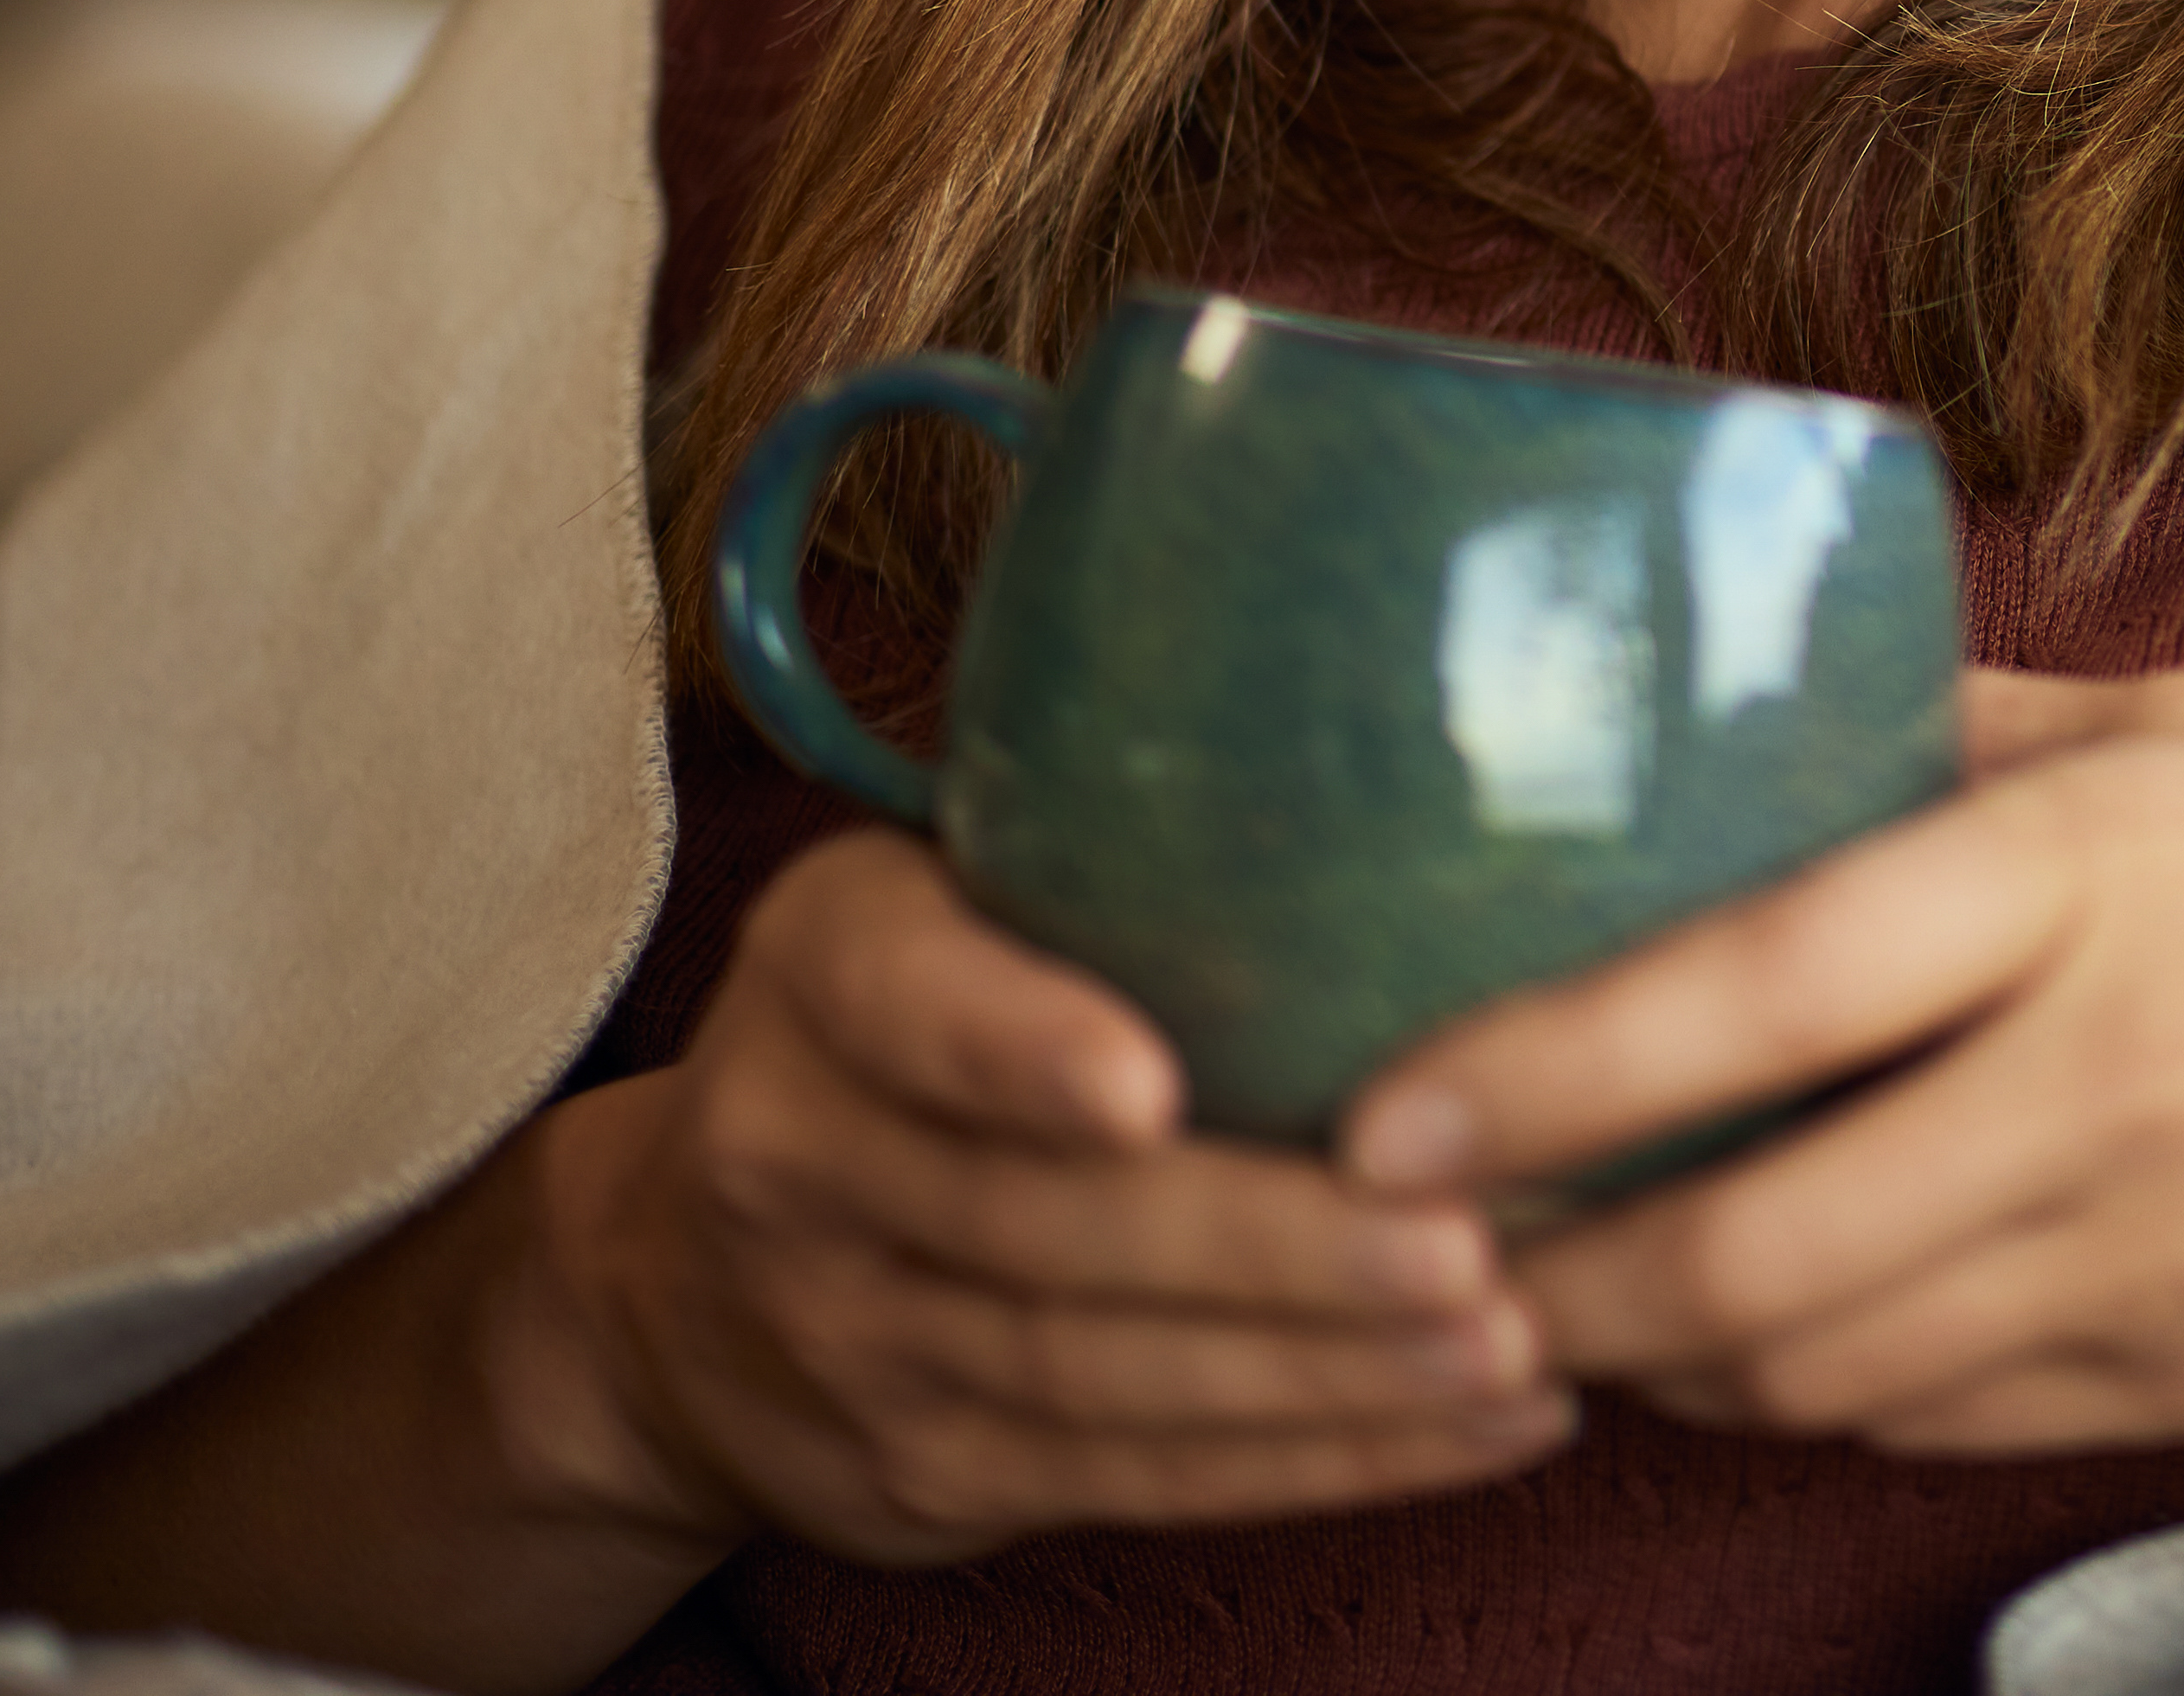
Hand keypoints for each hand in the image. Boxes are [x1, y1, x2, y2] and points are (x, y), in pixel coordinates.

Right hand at [514, 826, 1578, 1562]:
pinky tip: (1482, 1421)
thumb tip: (1393, 706)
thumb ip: (1091, 841)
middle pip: (1047, 1226)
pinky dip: (1320, 1460)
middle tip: (1465, 1243)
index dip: (1019, 1049)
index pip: (904, 1004)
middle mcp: (805, 1159)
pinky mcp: (930, 1473)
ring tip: (1509, 1342)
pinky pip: (1136, 1477)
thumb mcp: (928, 896)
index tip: (1155, 1086)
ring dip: (1326, 1373)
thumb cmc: (907, 1027)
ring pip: (1104, 1376)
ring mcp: (855, 1339)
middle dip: (1272, 1246)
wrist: (675, 1288)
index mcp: (820, 973)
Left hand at [1337, 669, 2183, 1456]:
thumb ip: (1974, 733)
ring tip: (1574, 1298)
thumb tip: (1768, 712)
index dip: (1541, 1067)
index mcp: (2090, 877)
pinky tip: (1773, 1342)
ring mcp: (2153, 1263)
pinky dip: (1818, 1398)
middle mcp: (2101, 1082)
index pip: (1751, 990)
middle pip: (1745, 1251)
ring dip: (1663, 1356)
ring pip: (1818, 1372)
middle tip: (1432, 1255)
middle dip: (1545, 1283)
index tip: (1383, 1109)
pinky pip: (1938, 1422)